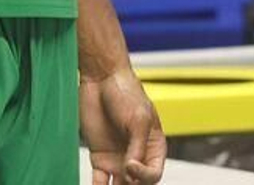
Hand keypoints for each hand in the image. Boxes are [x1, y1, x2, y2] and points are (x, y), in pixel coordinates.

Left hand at [80, 66, 166, 184]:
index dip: (143, 177)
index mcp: (153, 147)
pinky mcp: (99, 159)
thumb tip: (132, 171)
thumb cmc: (126, 92)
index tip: (130, 166)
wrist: (100, 79)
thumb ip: (137, 148)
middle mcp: (137, 157)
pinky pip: (99, 181)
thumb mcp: (137, 120)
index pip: (153, 175)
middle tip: (120, 184)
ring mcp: (118, 159)